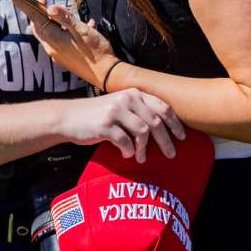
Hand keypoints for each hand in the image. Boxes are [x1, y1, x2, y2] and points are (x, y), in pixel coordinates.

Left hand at [31, 3, 118, 88]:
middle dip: (45, 17)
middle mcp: (53, 50)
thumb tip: (50, 8)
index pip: (37, 23)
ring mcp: (61, 57)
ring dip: (60, 24)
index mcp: (54, 41)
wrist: (107, 74)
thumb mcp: (81, 30)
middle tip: (51, 6)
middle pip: (43, 30)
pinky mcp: (69, 61)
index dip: (37, 9)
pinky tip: (87, 28)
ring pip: (54, 36)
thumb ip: (65, 18)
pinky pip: (64, 43)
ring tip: (73, 17)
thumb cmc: (95, 51)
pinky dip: (69, 34)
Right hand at [59, 90, 184, 162]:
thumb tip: (165, 129)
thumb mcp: (120, 107)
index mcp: (134, 93)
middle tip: (171, 154)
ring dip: (145, 148)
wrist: (67, 118)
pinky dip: (129, 150)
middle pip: (156, 121)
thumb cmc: (97, 116)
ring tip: (142, 158)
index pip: (163, 107)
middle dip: (166, 140)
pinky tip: (126, 154)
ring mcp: (116, 111)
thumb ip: (139, 112)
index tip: (182, 137)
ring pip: (143, 132)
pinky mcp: (105, 124)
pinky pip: (125, 141)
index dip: (175, 123)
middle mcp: (127, 99)